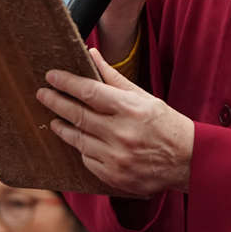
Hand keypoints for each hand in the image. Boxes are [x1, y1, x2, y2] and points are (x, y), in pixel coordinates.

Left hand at [37, 49, 193, 196]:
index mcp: (130, 109)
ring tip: (54, 118)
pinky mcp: (113, 176)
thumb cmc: (166, 124)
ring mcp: (116, 158)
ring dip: (62, 127)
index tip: (52, 76)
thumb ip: (115, 78)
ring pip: (78, 139)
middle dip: (56, 102)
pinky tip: (77, 139)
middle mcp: (121, 134)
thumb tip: (92, 55)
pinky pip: (87, 160)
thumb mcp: (144, 97)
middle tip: (42, 94)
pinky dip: (80, 148)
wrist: (187, 161)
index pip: (89, 91)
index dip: (67, 82)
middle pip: (78, 115)